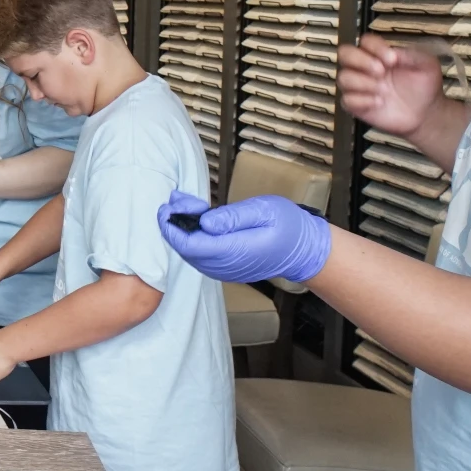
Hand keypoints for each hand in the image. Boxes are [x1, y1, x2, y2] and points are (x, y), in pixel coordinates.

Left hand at [157, 190, 330, 284]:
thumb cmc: (287, 226)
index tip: (167, 208)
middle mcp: (225, 266)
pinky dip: (192, 236)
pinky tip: (193, 217)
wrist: (303, 250)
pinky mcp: (225, 268)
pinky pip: (201, 254)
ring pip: (191, 252)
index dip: (173, 227)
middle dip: (174, 224)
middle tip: (173, 200)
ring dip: (181, 229)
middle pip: (186, 249)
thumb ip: (233, 217)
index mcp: (234, 251)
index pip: (191, 245)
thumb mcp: (264, 212)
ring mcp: (224, 270)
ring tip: (180, 203)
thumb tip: (204, 222)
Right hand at [337, 34, 444, 137]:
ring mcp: (360, 86)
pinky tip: (379, 103)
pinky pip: (346, 100)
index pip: (366, 41)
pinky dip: (362, 101)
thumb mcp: (427, 64)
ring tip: (383, 90)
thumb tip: (393, 52)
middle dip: (360, 60)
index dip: (375, 47)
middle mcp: (365, 68)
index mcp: (380, 54)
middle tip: (381, 72)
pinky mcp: (357, 105)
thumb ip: (412, 54)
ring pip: (343, 77)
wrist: (425, 113)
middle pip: (345, 53)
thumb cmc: (424, 86)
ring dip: (362, 83)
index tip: (392, 60)